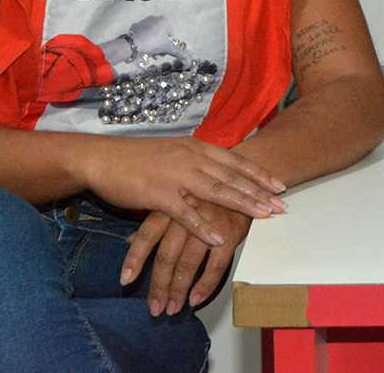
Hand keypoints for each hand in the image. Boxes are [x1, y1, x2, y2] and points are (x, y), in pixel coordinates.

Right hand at [81, 136, 283, 245]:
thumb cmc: (138, 158)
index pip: (235, 161)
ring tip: (263, 216)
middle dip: (259, 192)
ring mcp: (175, 175)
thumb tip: (219, 170)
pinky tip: (219, 237)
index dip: (259, 174)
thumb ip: (197, 160)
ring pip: (216, 191)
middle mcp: (191, 158)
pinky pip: (186, 213)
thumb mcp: (174, 152)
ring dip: (242, 204)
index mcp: (196, 147)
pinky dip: (204, 226)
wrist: (102, 158)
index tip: (279, 186)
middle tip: (281, 205)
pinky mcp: (158, 194)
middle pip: (232, 177)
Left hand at [122, 198, 252, 315]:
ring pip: (188, 263)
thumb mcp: (179, 202)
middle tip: (155, 307)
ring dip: (179, 290)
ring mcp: (209, 225)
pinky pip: (215, 266)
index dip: (135, 258)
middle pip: (167, 255)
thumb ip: (155, 222)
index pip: (147, 234)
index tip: (125, 280)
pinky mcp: (230, 235)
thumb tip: (129, 241)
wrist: (247, 185)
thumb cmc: (207, 196)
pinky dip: (204, 285)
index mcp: (171, 205)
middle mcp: (187, 214)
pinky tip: (195, 299)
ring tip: (172, 308)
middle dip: (159, 284)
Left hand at [129, 15, 192, 62]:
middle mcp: (155, 18)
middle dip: (160, 46)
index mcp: (164, 21)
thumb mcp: (167, 48)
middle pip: (161, 35)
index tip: (164, 51)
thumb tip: (188, 57)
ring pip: (152, 35)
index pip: (171, 35)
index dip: (168, 44)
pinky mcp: (136, 26)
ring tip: (151, 54)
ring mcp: (144, 21)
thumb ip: (177, 52)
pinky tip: (142, 48)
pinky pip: (143, 34)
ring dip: (153, 45)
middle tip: (158, 55)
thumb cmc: (153, 43)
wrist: (133, 43)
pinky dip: (144, 40)